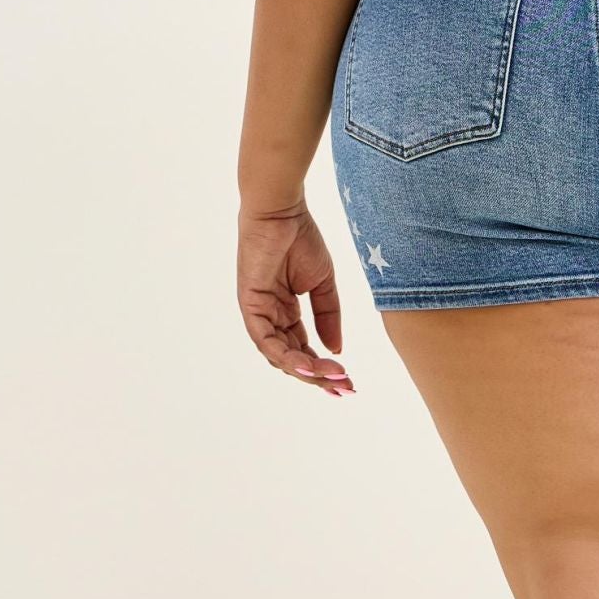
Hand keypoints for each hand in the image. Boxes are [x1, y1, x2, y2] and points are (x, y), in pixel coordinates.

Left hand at [236, 203, 354, 394]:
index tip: (348, 382)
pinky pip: (265, 340)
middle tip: (346, 387)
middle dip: (319, 376)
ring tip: (333, 378)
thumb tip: (336, 350)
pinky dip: (287, 356)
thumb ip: (328, 316)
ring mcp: (258, 313)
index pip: (303, 349)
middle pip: (292, 358)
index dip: (323, 368)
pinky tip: (309, 366)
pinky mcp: (250, 305)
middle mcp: (270, 317)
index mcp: (284, 312)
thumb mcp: (323, 284)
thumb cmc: (301, 239)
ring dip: (307, 371)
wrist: (283, 211)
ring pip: (279, 356)